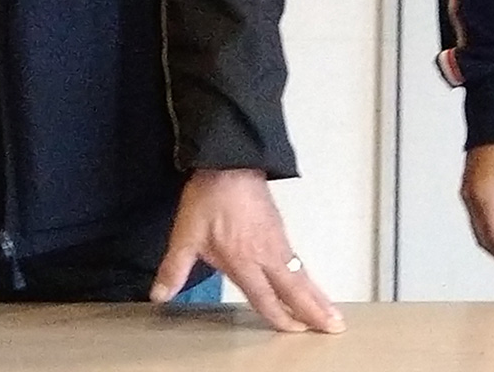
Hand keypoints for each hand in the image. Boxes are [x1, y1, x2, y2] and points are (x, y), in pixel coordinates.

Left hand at [150, 167, 344, 333]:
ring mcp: (277, 241)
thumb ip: (174, 269)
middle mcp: (266, 255)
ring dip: (317, 295)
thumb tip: (159, 294)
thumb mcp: (184, 235)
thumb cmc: (208, 198)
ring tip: (332, 312)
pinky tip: (310, 280)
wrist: (228, 163)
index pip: (265, 299)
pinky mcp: (280, 227)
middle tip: (334, 327)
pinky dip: (309, 274)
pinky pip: (299, 259)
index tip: (293, 331)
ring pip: (301, 275)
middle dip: (313, 311)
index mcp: (244, 262)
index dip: (279, 318)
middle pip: (294, 290)